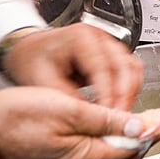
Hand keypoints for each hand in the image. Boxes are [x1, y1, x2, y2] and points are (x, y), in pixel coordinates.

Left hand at [0, 23, 142, 109]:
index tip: (108, 117)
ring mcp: (108, 44)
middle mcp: (99, 37)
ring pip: (133, 68)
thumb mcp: (42, 82)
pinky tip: (118, 106)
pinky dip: (127, 89)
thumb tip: (92, 119)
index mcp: (81, 38)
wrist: (27, 50)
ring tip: (119, 116)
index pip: (104, 68)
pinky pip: (129, 71)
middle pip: (126, 66)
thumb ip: (68, 100)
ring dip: (130, 93)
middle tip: (119, 120)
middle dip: (124, 96)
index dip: (109, 95)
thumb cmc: (30, 61)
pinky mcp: (111, 54)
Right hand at [0, 87, 159, 158]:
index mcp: (83, 158)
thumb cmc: (15, 116)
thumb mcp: (69, 109)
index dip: (152, 132)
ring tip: (141, 127)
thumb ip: (109, 121)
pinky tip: (109, 133)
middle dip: (145, 142)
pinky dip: (109, 148)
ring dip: (128, 146)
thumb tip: (143, 127)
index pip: (131, 148)